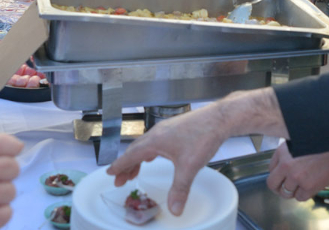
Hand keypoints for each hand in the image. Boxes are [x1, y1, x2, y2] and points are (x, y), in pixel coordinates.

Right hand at [107, 104, 229, 215]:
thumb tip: (174, 210)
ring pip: (145, 145)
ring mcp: (166, 129)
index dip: (119, 165)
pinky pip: (155, 141)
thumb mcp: (189, 167)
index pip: (131, 155)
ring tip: (134, 172)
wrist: (219, 119)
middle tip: (120, 180)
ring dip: (137, 159)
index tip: (110, 173)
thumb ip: (180, 189)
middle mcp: (157, 133)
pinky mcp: (175, 128)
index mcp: (155, 141)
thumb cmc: (202, 137)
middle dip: (126, 165)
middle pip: (135, 150)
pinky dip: (148, 152)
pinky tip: (154, 157)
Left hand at [267, 142, 328, 201]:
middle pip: (273, 184)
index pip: (270, 169)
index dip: (277, 174)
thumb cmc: (324, 142)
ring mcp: (297, 177)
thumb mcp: (300, 140)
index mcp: (283, 151)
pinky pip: (300, 198)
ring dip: (293, 191)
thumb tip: (283, 164)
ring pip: (286, 193)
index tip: (282, 176)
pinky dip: (304, 194)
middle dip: (278, 188)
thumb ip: (289, 152)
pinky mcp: (309, 187)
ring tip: (302, 185)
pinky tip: (310, 186)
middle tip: (285, 188)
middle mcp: (286, 165)